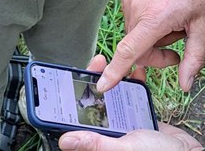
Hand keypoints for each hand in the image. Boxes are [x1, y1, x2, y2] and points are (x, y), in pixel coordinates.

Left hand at [67, 56, 200, 149]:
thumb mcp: (124, 148)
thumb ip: (96, 143)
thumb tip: (65, 141)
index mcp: (101, 139)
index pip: (80, 114)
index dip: (76, 94)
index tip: (76, 76)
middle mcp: (110, 130)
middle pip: (95, 101)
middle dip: (95, 80)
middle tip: (99, 62)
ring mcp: (125, 122)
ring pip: (114, 96)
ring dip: (114, 78)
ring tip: (117, 63)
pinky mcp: (139, 115)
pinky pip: (132, 96)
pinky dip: (133, 83)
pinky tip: (136, 73)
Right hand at [97, 0, 204, 92]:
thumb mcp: (204, 25)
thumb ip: (194, 58)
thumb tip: (185, 83)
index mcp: (155, 17)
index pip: (129, 50)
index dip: (115, 71)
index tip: (102, 85)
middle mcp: (137, 7)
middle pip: (136, 46)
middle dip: (155, 53)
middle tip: (175, 49)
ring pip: (135, 32)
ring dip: (151, 35)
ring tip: (172, 22)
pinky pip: (133, 16)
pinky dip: (146, 20)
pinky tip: (163, 10)